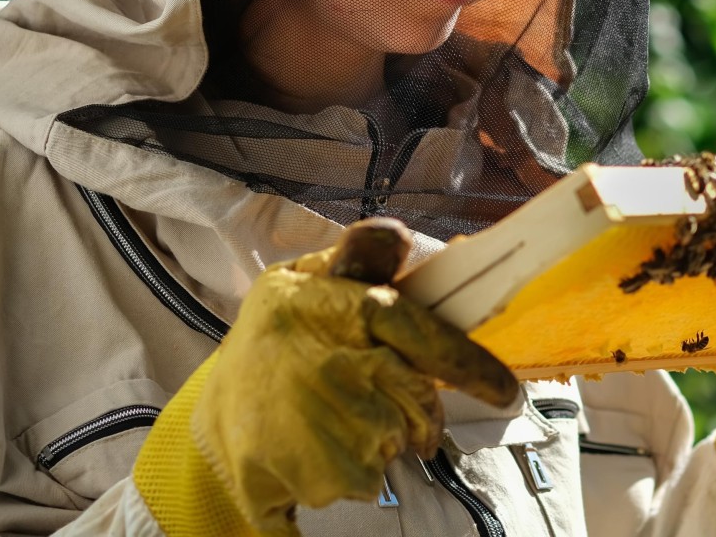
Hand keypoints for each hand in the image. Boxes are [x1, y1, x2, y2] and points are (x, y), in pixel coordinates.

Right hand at [137, 218, 517, 536]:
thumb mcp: (304, 278)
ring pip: (395, 444)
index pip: (425, 335)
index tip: (507, 394)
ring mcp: (325, 428)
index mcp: (342, 309)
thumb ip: (359, 256)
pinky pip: (367, 480)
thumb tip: (398, 235)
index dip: (472, 367)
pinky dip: (354, 471)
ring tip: (331, 417)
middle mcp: (339, 368)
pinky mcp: (311, 477)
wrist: (208, 414)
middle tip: (380, 402)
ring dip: (379, 438)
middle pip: (419, 402)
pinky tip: (318, 448)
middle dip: (415, 411)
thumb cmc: (272, 336)